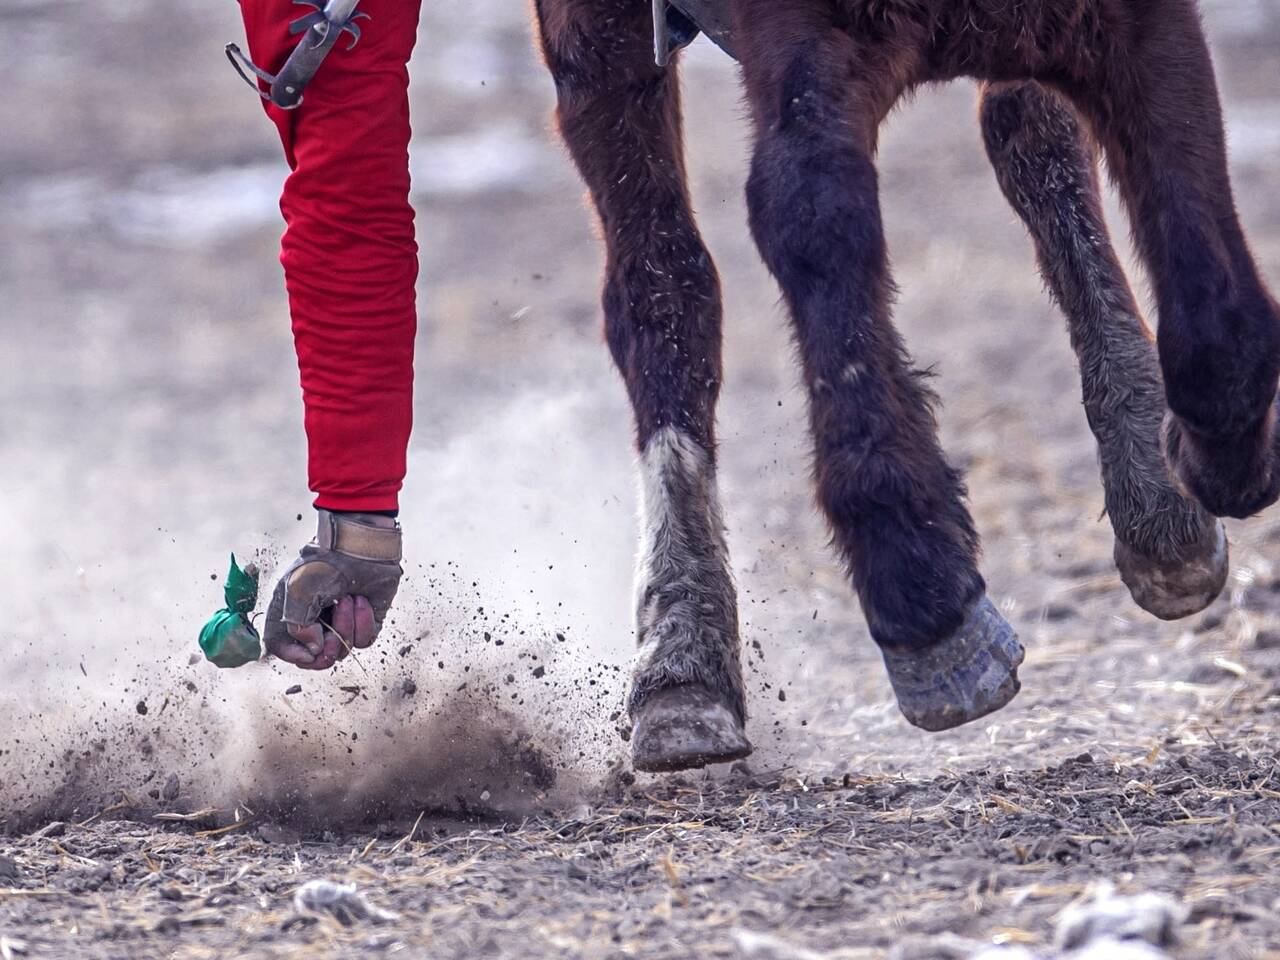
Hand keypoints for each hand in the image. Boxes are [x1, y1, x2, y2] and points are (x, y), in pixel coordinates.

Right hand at [263, 511, 402, 669]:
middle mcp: (313, 620)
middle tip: (331, 638)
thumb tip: (314, 649)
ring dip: (345, 627)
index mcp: (289, 611)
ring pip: (341, 649)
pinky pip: (364, 640)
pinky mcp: (364, 620)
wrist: (360, 545)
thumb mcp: (298, 591)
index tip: (308, 653)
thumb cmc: (324, 563)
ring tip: (347, 599)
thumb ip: (296, 626)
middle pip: (314, 657)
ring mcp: (339, 621)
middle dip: (325, 652)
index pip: (282, 647)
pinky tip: (361, 600)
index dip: (293, 655)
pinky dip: (363, 623)